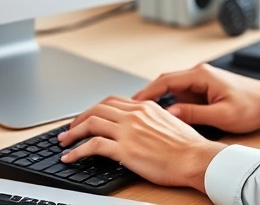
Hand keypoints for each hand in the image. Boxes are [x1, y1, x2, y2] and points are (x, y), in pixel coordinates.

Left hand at [58, 96, 223, 191]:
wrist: (195, 158)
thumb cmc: (188, 146)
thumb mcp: (170, 123)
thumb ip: (152, 120)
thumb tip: (143, 127)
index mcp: (145, 107)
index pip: (112, 102)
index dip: (95, 109)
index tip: (87, 117)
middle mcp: (134, 115)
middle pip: (97, 109)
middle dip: (79, 119)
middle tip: (70, 129)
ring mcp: (128, 131)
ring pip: (91, 123)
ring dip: (73, 133)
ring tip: (63, 141)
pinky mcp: (125, 149)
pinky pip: (93, 146)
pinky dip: (77, 151)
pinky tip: (71, 157)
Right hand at [132, 63, 259, 133]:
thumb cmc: (251, 106)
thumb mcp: (222, 115)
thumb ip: (195, 114)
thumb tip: (171, 114)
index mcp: (202, 75)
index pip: (166, 80)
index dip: (147, 92)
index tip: (133, 102)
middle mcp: (199, 75)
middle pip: (165, 83)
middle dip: (148, 96)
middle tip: (131, 111)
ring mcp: (201, 81)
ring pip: (173, 90)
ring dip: (160, 102)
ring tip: (144, 117)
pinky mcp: (204, 89)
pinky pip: (182, 95)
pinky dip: (172, 105)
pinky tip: (165, 118)